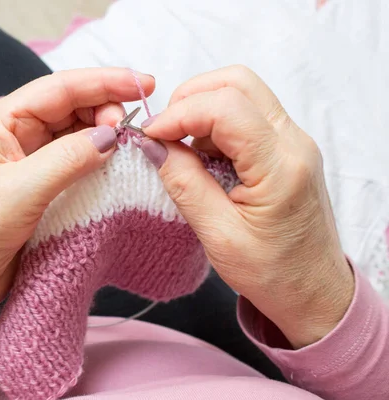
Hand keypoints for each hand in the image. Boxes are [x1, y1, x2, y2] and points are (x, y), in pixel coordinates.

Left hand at [0, 68, 154, 325]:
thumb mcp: (20, 191)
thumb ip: (67, 159)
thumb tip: (112, 136)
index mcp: (2, 122)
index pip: (60, 88)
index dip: (104, 82)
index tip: (143, 84)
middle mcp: (19, 133)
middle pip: (73, 105)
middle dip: (107, 108)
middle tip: (136, 129)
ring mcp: (32, 159)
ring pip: (78, 131)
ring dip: (107, 132)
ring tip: (133, 143)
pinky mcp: (44, 184)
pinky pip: (79, 160)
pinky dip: (101, 158)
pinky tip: (119, 162)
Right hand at [141, 65, 353, 348]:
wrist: (314, 291)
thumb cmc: (272, 273)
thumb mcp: (218, 234)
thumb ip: (184, 183)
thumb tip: (153, 145)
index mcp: (281, 167)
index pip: (226, 107)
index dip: (180, 113)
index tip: (150, 136)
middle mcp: (294, 143)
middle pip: (238, 83)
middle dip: (191, 98)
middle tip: (164, 132)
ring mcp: (294, 142)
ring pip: (243, 93)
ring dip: (202, 111)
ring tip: (181, 150)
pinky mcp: (286, 149)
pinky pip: (247, 115)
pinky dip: (215, 126)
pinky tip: (201, 157)